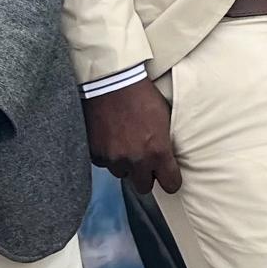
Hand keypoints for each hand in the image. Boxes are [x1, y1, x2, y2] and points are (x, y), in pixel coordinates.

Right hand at [83, 78, 181, 193]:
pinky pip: (104, 163)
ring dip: (125, 164)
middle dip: (145, 176)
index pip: (171, 184)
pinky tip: (110, 139)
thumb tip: (168, 157)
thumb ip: (165, 143)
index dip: (171, 180)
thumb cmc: (142, 95)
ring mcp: (114, 158)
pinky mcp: (95, 153)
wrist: (111, 81)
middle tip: (145, 162)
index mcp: (158, 151)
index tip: (168, 176)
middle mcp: (136, 160)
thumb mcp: (164, 118)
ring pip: (122, 174)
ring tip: (125, 144)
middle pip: (144, 186)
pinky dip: (107, 155)